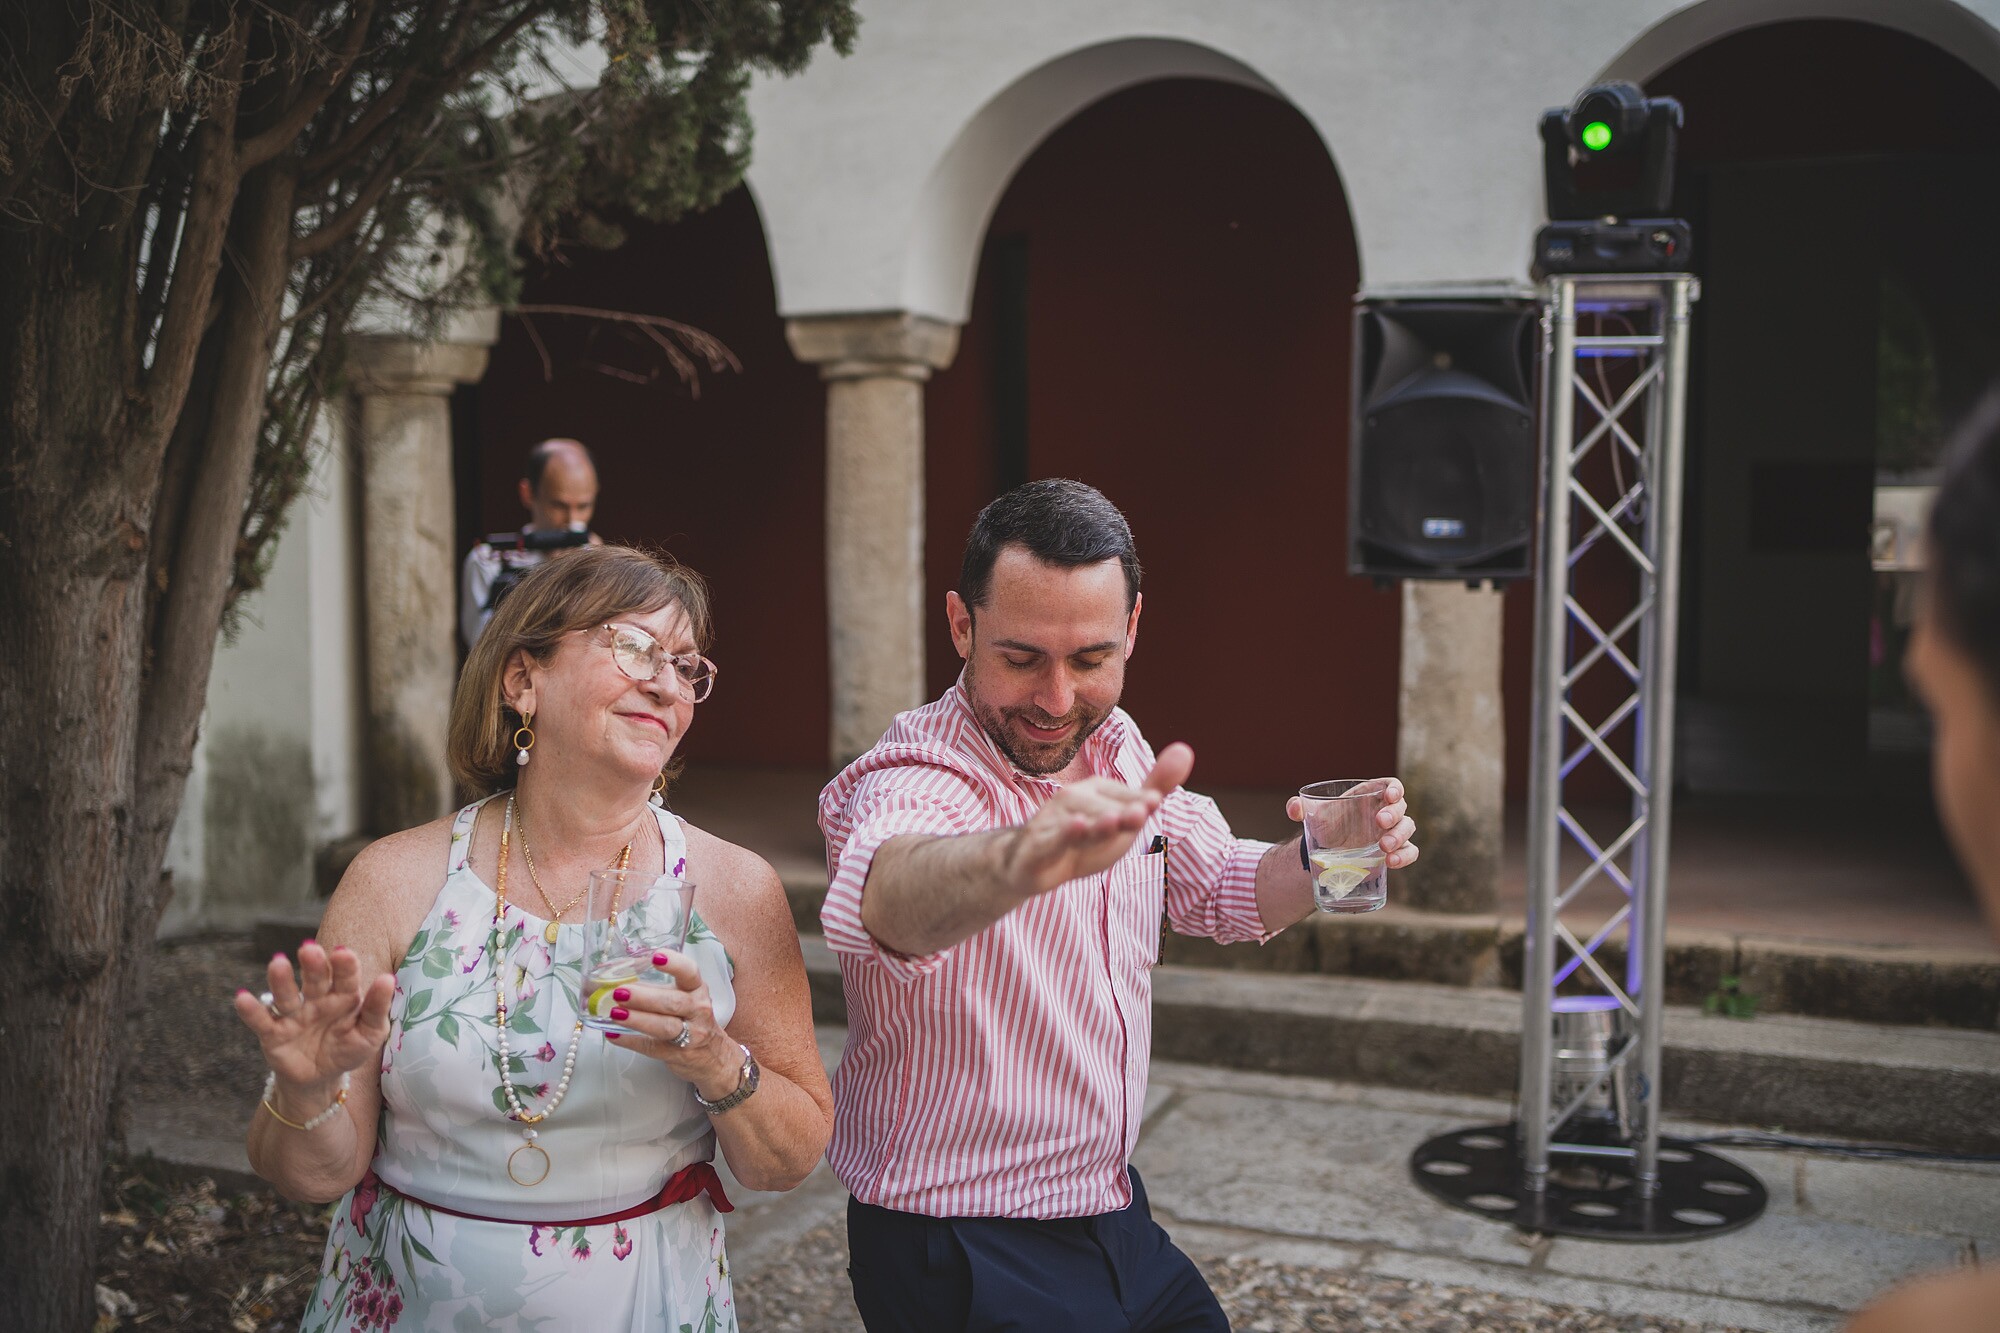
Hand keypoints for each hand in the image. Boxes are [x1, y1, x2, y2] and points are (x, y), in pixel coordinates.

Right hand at [233, 940, 394, 1098]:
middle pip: (314, 979)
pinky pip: (261, 1020)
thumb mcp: (370, 1033)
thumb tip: (388, 979)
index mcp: (343, 995)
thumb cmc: (348, 1048)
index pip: (345, 977)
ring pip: (287, 995)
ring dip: (281, 980)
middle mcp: (317, 999)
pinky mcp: (273, 1033)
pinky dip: (251, 1010)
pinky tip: (242, 998)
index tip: (342, 953)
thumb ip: (378, 1008)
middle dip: (312, 965)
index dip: (344, 965)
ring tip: (277, 963)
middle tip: (309, 949)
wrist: (320, 1079)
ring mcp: (294, 1015)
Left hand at [600, 949, 740, 1101]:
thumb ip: (661, 990)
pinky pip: (652, 1047)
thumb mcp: (688, 999)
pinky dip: (631, 1041)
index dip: (674, 964)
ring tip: (615, 1013)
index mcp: (697, 990)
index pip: (690, 973)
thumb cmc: (695, 1021)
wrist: (715, 1058)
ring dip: (638, 1019)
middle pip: (673, 1002)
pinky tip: (613, 1034)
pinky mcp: (677, 1054)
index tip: (656, 957)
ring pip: (665, 1026)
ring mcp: (690, 1035)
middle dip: (645, 997)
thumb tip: (623, 982)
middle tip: (620, 992)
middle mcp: (697, 1010)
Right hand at [1006, 743, 1194, 895]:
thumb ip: (1153, 787)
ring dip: (1098, 824)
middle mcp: (1074, 798)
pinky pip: (1053, 839)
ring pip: (1081, 823)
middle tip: (1143, 814)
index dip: (1139, 802)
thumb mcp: (1123, 815)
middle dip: (1122, 813)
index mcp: (1096, 790)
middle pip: (1104, 809)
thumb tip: (1186, 749)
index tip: (1154, 803)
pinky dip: (1064, 834)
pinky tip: (1076, 827)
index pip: (1124, 796)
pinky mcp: (1039, 846)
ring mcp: (1054, 821)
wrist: (1030, 864)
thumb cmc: (1084, 837)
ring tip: (1115, 821)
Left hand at [1285, 777, 1419, 868]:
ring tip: (1383, 847)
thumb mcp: (1312, 816)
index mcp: (1370, 796)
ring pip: (1407, 828)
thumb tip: (1293, 808)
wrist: (1328, 853)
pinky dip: (1406, 856)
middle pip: (1401, 807)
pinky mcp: (1394, 851)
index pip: (1390, 786)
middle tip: (1380, 822)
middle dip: (1394, 814)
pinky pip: (1410, 851)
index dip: (1395, 789)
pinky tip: (1392, 862)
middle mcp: (1384, 812)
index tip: (1390, 796)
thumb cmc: (1326, 826)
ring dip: (1399, 836)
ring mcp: (1391, 832)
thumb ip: (1299, 808)